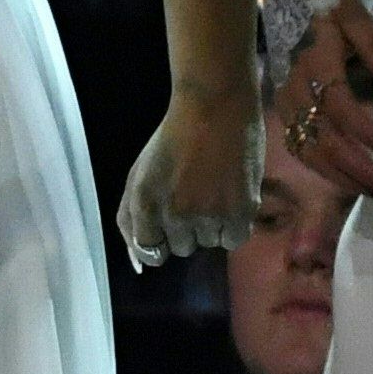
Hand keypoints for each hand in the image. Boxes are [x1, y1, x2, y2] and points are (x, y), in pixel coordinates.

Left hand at [118, 78, 267, 266]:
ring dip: (211, 225)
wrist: (214, 110)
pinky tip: (230, 200)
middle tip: (192, 196)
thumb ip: (131, 220)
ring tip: (212, 192)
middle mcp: (174, 215)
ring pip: (209, 243)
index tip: (167, 225)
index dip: (159, 240)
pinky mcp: (241, 210)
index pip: (150, 252)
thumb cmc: (171, 142)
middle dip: (185, 229)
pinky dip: (233, 227)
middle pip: (181, 248)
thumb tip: (139, 263)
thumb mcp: (138, 177)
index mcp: (143, 205)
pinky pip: (234, 240)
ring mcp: (209, 214)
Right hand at [276, 0, 372, 197]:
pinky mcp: (283, 104)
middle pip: (321, 138)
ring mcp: (284, 98)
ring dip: (342, 175)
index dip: (364, 132)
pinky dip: (322, 167)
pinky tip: (347, 178)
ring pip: (307, 148)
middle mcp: (292, 86)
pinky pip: (298, 144)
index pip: (338, 106)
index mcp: (311, 61)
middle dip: (357, 168)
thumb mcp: (353, 10)